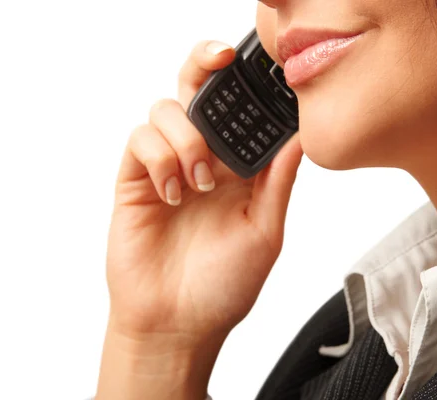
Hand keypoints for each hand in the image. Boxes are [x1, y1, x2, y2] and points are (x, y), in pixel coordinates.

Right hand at [105, 40, 303, 345]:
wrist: (178, 324)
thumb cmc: (223, 285)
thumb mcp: (265, 232)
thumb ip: (278, 182)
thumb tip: (300, 138)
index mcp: (239, 170)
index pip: (241, 112)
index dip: (249, 88)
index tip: (264, 75)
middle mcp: (203, 160)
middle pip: (198, 92)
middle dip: (204, 66)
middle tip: (218, 60)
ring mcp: (167, 167)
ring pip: (166, 109)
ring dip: (185, 136)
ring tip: (198, 181)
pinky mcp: (135, 180)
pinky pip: (139, 140)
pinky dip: (158, 157)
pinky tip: (172, 194)